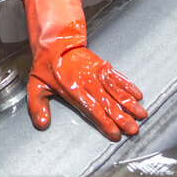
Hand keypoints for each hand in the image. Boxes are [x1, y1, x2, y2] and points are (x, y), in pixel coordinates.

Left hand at [24, 0, 146, 140]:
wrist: (55, 41)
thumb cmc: (46, 65)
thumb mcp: (35, 86)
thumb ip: (37, 107)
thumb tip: (42, 124)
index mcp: (73, 90)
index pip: (92, 110)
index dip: (105, 123)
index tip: (115, 134)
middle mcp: (88, 83)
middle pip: (108, 103)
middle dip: (122, 118)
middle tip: (134, 129)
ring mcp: (97, 73)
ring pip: (116, 91)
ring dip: (130, 104)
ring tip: (142, 114)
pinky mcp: (102, 65)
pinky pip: (117, 76)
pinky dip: (128, 85)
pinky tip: (138, 94)